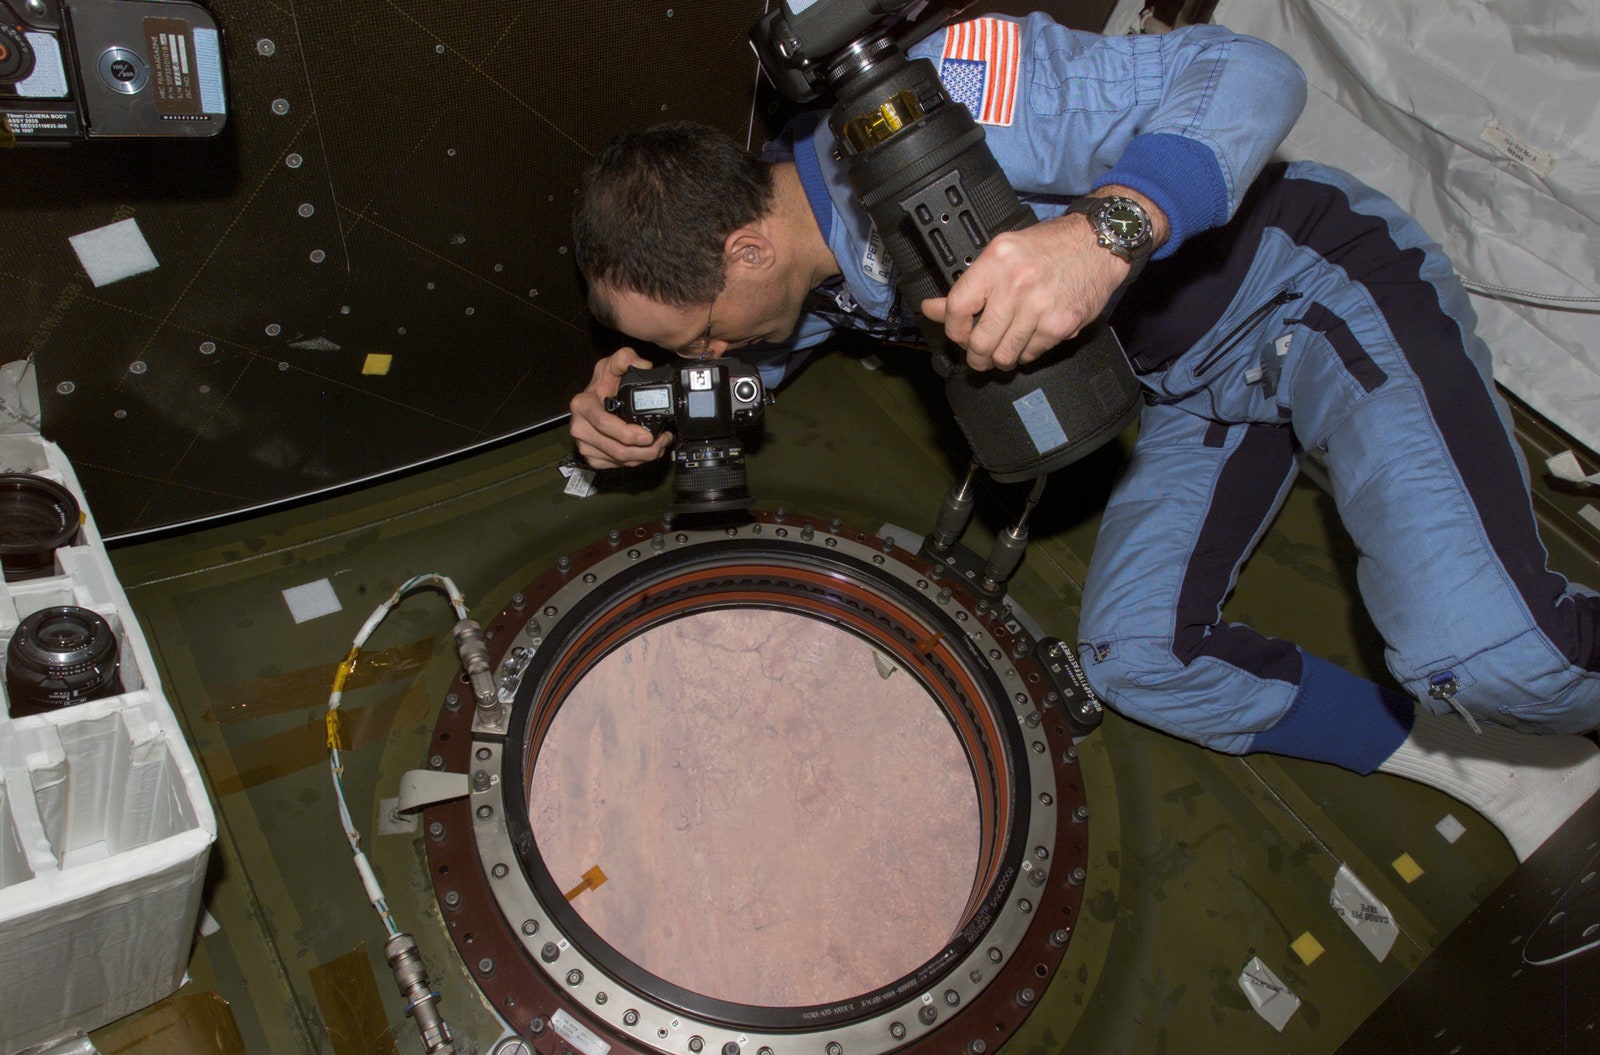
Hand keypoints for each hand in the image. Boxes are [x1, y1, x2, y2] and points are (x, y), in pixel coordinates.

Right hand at [569, 347, 673, 468]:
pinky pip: (619, 466)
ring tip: (660, 443)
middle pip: (616, 449)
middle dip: (646, 449)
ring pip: (620, 461)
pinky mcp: (593, 458)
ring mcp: (585, 446)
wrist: (596, 399)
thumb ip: (627, 358)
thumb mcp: (614, 363)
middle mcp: (580, 428)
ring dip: (645, 456)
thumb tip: (644, 365)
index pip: (604, 424)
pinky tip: (646, 450)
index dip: (627, 434)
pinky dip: (637, 461)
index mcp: (582, 405)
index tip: (647, 436)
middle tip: (663, 439)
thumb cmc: (605, 383)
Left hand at [922, 188, 1165, 371]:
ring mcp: (1039, 307)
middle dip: (975, 356)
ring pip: (1004, 354)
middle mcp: (1016, 283)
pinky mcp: (1060, 325)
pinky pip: (1031, 353)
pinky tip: (1028, 341)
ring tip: (1001, 354)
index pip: (957, 308)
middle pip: (979, 341)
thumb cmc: (1051, 246)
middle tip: (978, 356)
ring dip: (999, 360)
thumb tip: (933, 309)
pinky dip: (1026, 354)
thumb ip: (969, 285)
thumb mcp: (1003, 254)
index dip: (952, 330)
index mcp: (996, 261)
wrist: (1099, 243)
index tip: (957, 334)